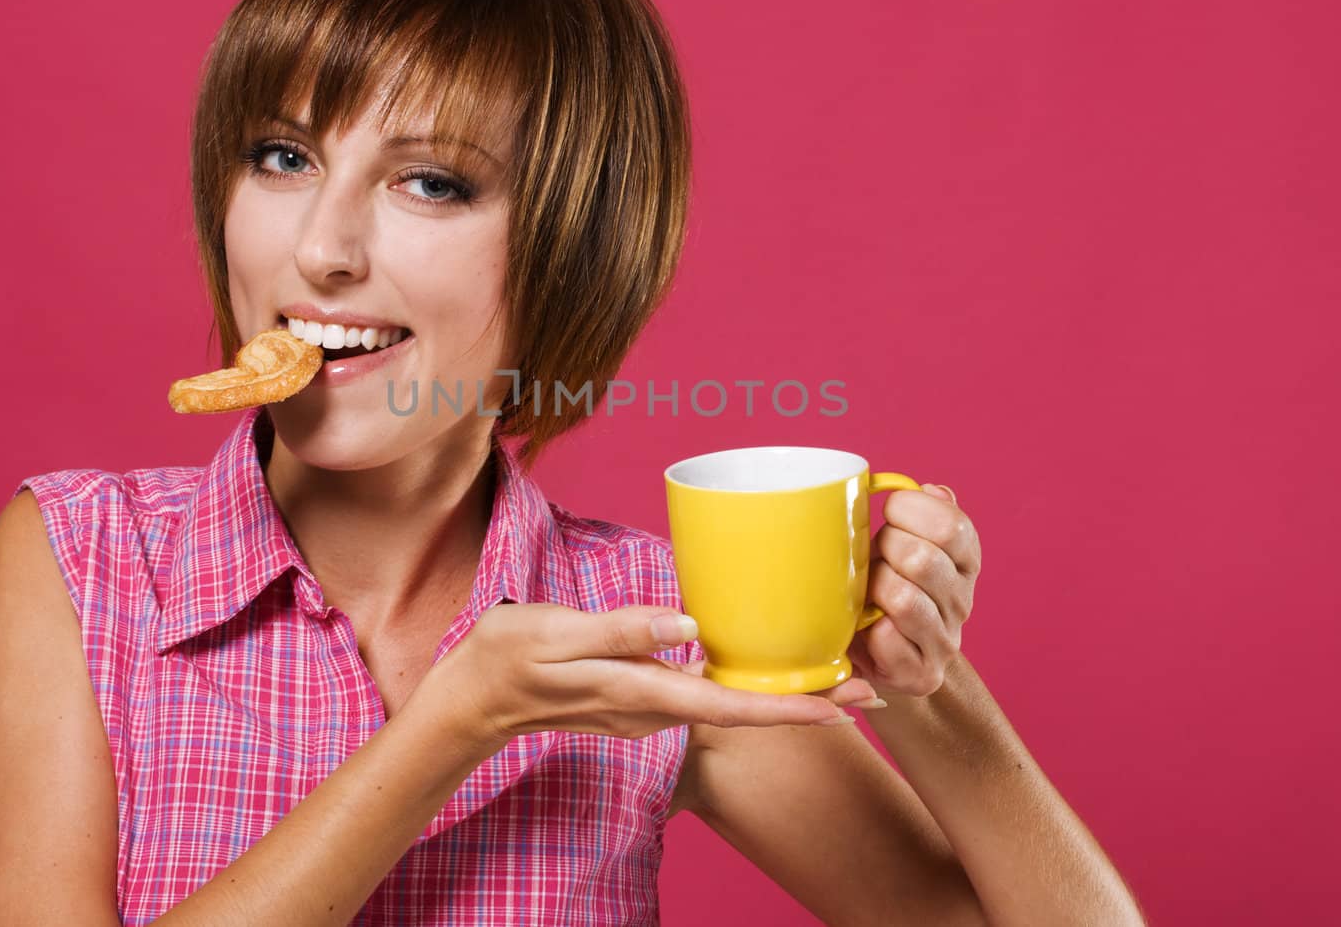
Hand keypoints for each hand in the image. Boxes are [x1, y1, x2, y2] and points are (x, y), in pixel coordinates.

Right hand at [428, 602, 882, 756]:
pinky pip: (701, 695)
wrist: (468, 697)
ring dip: (779, 694)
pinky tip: (754, 661)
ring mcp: (644, 707)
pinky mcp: (634, 695)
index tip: (850, 701)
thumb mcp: (559, 635)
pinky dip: (741, 684)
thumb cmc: (507, 659)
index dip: (794, 707)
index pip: (733, 708)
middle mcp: (652, 709)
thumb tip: (687, 629)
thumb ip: (622, 632)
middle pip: (744, 711)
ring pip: (726, 705)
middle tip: (872, 682)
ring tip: (831, 667)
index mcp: (642, 694)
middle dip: (807, 702)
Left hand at [850, 483, 981, 698]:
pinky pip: (887, 638)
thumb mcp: (901, 542)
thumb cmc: (881, 587)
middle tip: (872, 556)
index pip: (952, 524)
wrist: (881, 659)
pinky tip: (866, 625)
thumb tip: (933, 490)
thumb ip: (920, 512)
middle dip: (884, 549)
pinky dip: (868, 628)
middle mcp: (963, 601)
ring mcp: (945, 640)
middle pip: (923, 559)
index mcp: (964, 561)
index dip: (909, 510)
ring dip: (873, 589)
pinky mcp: (922, 673)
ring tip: (866, 591)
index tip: (888, 513)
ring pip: (904, 599)